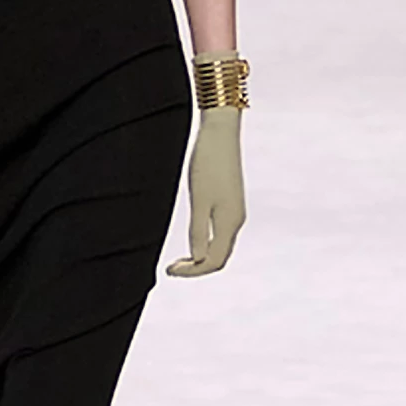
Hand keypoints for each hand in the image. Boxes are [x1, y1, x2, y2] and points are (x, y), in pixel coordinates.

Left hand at [167, 106, 245, 277]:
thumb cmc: (207, 164)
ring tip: (178, 260)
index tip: (169, 271)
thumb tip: (197, 259)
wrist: (220, 133)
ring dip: (200, 256)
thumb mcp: (199, 200)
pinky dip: (205, 243)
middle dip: (196, 268)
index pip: (213, 261)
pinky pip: (220, 233)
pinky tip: (192, 239)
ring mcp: (234, 211)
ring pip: (220, 246)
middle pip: (219, 257)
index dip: (192, 272)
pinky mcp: (230, 201)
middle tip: (171, 269)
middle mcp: (236, 220)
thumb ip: (198, 231)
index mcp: (229, 222)